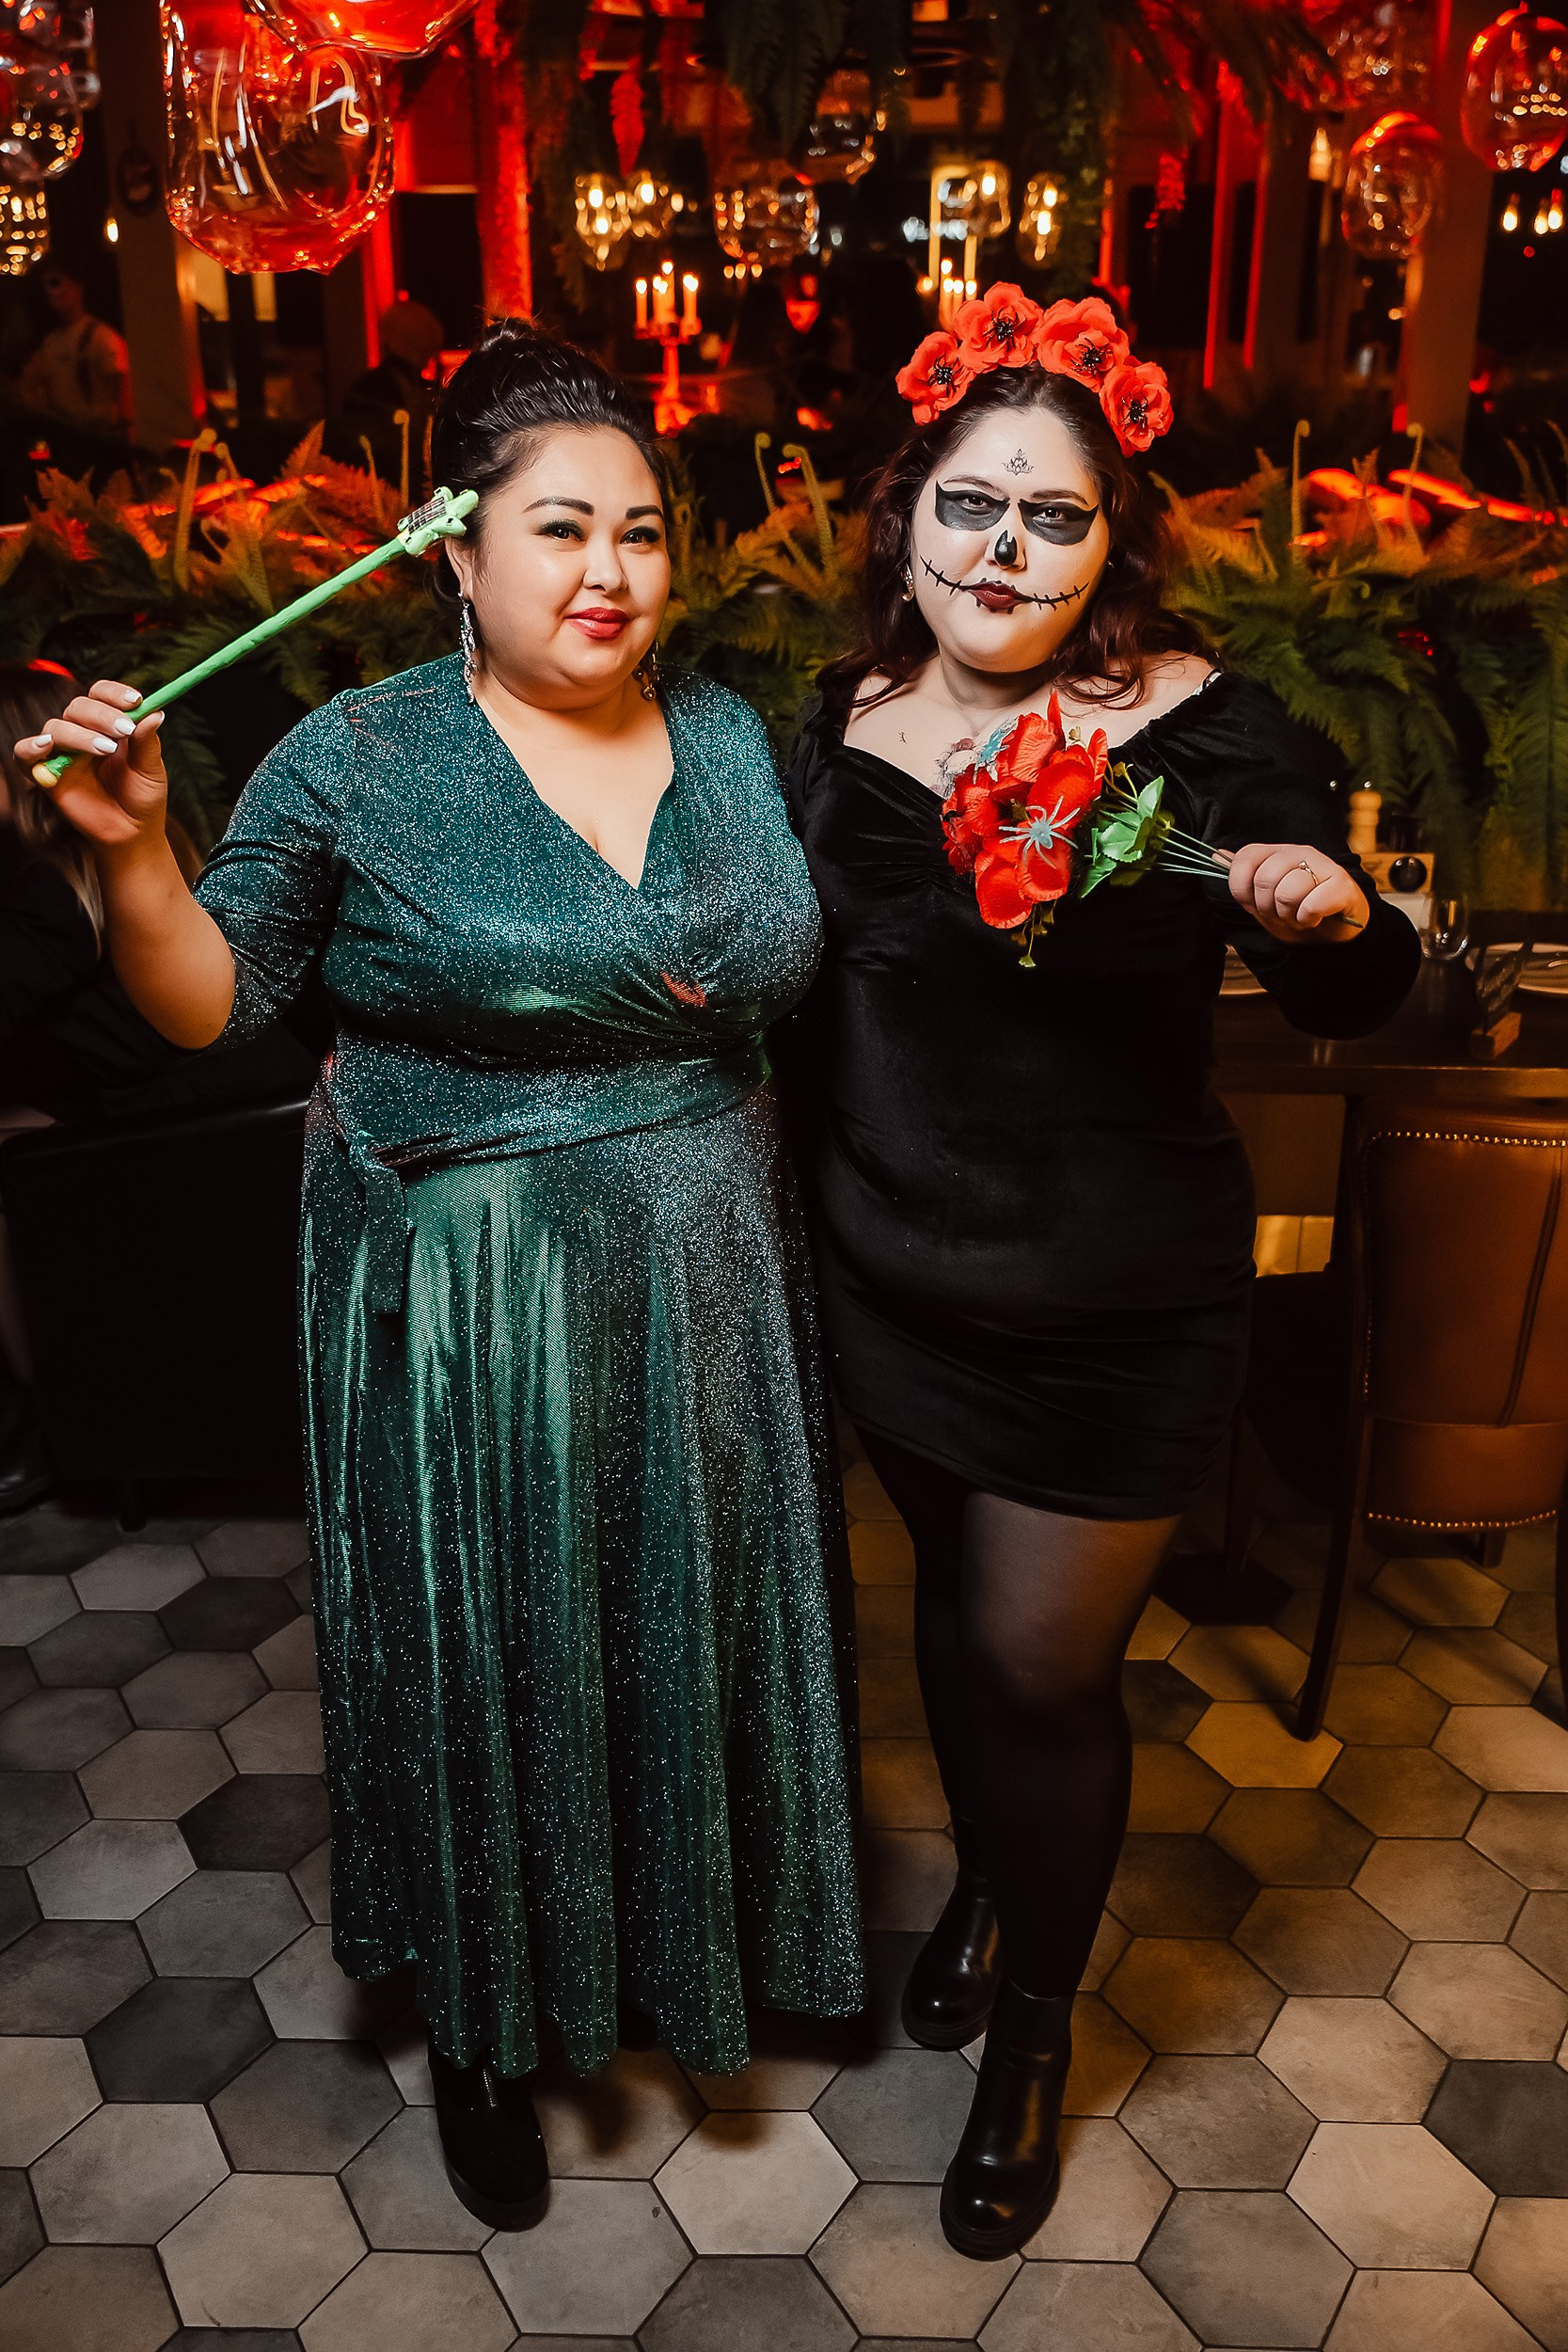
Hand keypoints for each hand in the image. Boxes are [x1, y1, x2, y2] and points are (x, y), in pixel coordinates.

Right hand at [14, 679, 167, 856]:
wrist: (131, 833)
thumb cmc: (142, 798)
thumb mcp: (150, 769)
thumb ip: (147, 742)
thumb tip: (154, 712)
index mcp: (108, 724)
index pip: (101, 695)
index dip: (114, 693)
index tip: (134, 701)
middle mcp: (83, 732)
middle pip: (79, 707)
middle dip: (102, 715)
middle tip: (124, 730)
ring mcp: (63, 752)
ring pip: (56, 726)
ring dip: (79, 734)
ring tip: (105, 749)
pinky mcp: (45, 774)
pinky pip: (24, 754)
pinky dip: (30, 747)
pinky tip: (45, 745)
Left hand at [1227, 842, 1368, 944]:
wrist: (1333, 935)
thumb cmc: (1296, 915)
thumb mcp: (1262, 902)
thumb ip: (1243, 882)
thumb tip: (1216, 856)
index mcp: (1276, 853)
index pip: (1244, 859)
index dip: (1242, 889)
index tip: (1255, 904)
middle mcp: (1299, 853)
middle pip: (1264, 879)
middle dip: (1268, 909)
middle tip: (1283, 914)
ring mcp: (1323, 865)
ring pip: (1288, 892)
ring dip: (1290, 916)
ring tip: (1300, 916)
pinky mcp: (1343, 885)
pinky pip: (1311, 905)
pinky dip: (1308, 919)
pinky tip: (1316, 918)